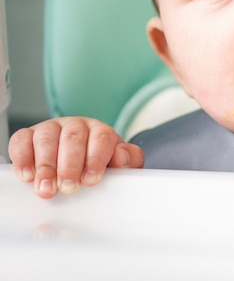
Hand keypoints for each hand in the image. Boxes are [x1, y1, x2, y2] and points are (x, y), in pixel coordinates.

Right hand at [8, 117, 143, 198]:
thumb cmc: (97, 165)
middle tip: (68, 187)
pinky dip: (23, 158)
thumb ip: (129, 160)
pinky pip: (22, 140)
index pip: (102, 137)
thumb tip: (121, 156)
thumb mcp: (118, 165)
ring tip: (47, 188)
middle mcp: (75, 126)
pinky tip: (27, 176)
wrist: (75, 162)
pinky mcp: (28, 136)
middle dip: (70, 165)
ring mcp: (51, 128)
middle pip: (73, 138)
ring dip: (46, 166)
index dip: (96, 158)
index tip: (91, 180)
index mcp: (100, 131)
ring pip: (47, 139)